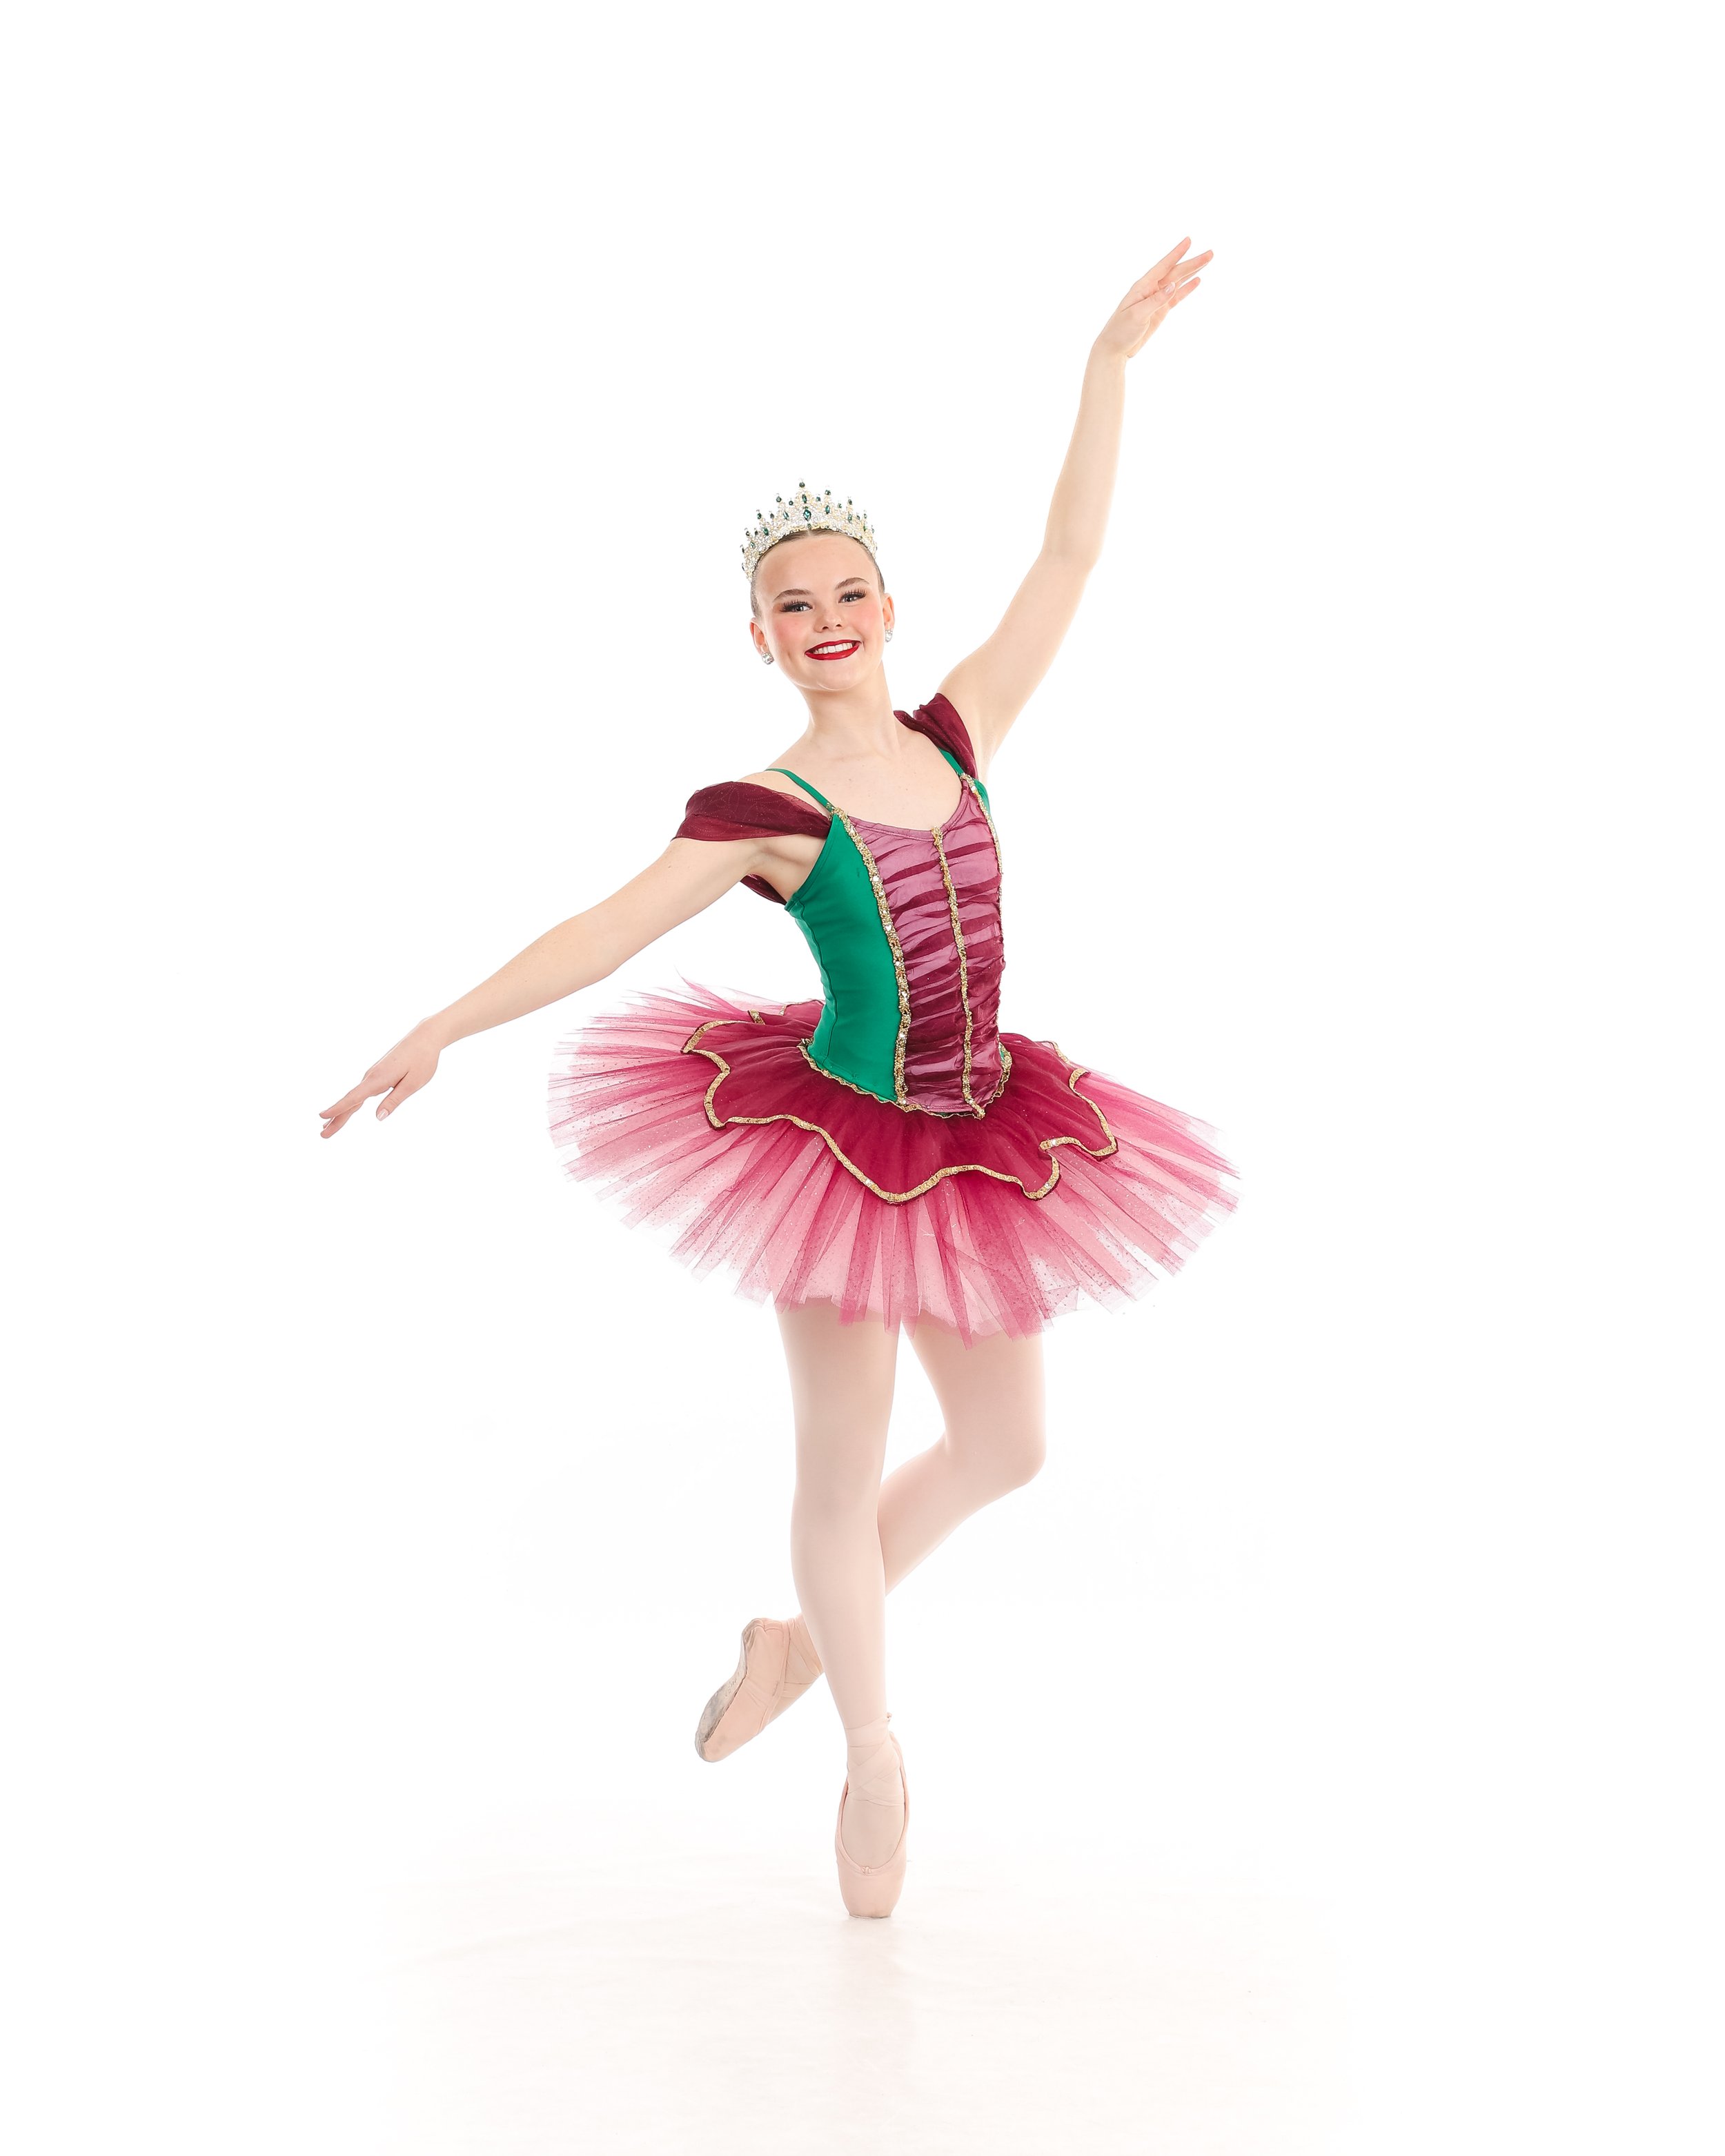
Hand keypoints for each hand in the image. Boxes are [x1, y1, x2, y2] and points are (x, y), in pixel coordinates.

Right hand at [319, 1022, 442, 1136]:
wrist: (424, 1037)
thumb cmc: (422, 1060)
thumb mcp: (412, 1083)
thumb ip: (394, 1100)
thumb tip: (378, 1117)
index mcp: (378, 1079)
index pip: (354, 1097)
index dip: (338, 1108)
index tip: (322, 1116)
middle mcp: (371, 1077)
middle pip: (350, 1101)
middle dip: (335, 1118)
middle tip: (323, 1135)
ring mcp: (373, 1075)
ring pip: (354, 1098)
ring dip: (341, 1113)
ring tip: (327, 1127)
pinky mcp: (377, 1075)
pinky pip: (361, 1092)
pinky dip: (351, 1104)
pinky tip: (348, 1110)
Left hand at [1094, 238, 1211, 360]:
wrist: (1115, 349)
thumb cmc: (1120, 331)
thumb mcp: (1137, 315)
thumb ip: (1156, 300)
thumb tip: (1173, 286)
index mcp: (1143, 286)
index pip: (1163, 266)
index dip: (1176, 253)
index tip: (1189, 241)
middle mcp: (1151, 289)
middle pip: (1175, 272)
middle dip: (1192, 262)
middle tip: (1210, 253)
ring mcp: (1157, 300)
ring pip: (1178, 282)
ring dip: (1192, 272)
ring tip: (1207, 261)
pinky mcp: (1160, 311)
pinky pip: (1176, 297)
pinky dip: (1187, 289)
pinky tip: (1197, 280)